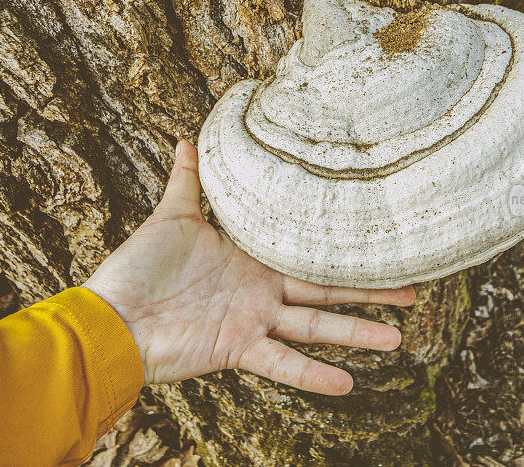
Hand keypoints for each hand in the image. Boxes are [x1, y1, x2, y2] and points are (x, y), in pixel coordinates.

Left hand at [83, 140, 414, 393]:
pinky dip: (312, 375)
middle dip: (369, 293)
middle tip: (411, 293)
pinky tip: (346, 384)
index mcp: (252, 258)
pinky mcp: (237, 347)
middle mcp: (261, 291)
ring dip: (355, 334)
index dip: (343, 252)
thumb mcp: (170, 216)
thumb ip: (188, 181)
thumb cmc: (139, 266)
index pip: (308, 254)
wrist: (112, 314)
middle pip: (326, 291)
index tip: (378, 246)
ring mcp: (253, 320)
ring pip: (315, 327)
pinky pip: (281, 363)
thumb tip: (189, 139)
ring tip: (396, 340)